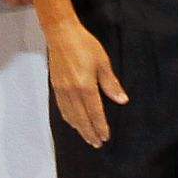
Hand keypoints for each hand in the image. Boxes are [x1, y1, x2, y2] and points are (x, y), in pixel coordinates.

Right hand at [46, 19, 125, 147]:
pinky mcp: (56, 87)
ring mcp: (62, 90)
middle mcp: (72, 92)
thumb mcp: (103, 62)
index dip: (100, 126)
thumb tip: (122, 100)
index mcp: (86, 87)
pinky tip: (74, 122)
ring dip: (79, 129)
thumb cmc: (85, 45)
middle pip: (82, 119)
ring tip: (87, 137)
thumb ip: (111, 83)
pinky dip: (69, 119)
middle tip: (97, 144)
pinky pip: (62, 109)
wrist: (61, 34)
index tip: (105, 137)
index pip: (95, 113)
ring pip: (71, 116)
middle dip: (90, 133)